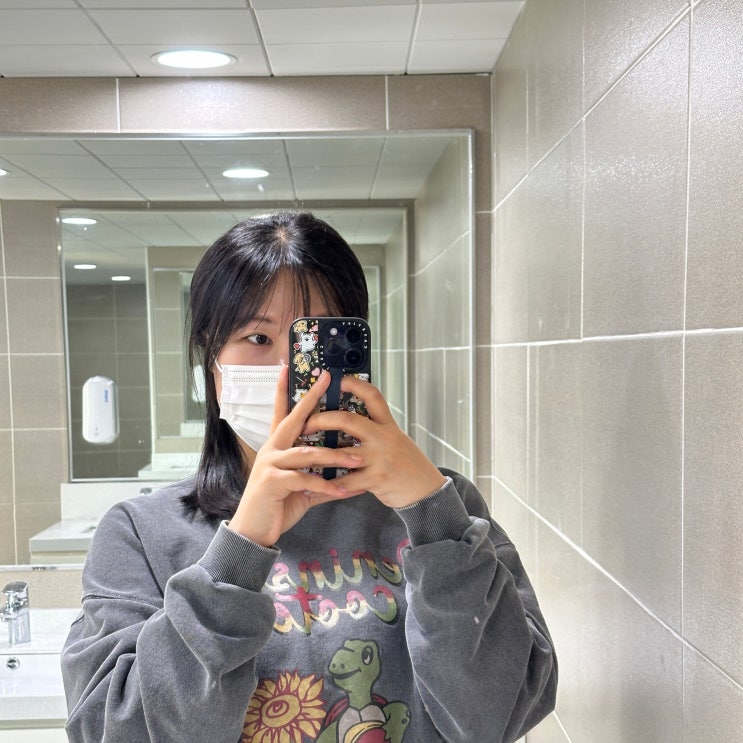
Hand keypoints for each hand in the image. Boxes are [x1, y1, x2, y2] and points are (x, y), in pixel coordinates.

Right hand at [228, 368, 361, 547]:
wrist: (253, 532)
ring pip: (307, 453)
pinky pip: (304, 479)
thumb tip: (350, 482)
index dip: (286, 390)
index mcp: (278, 447)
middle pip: (294, 419)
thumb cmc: (276, 506)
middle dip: (312, 399)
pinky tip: (342, 490)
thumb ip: (323, 482)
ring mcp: (270, 464)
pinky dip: (325, 485)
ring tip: (357, 459)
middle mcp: (272, 450)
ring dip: (335, 456)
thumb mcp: (303, 491)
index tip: (290, 368)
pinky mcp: (272, 482)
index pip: (283, 413)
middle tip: (327, 381)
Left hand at [302, 375, 445, 508]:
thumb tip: (350, 422)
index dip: (355, 384)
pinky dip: (328, 484)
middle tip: (306, 422)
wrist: (426, 490)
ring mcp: (379, 458)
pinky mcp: (376, 478)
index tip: (338, 379)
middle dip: (322, 419)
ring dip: (319, 455)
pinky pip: (346, 481)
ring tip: (301, 455)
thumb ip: (376, 430)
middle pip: (348, 420)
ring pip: (342, 452)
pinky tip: (314, 485)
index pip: (372, 396)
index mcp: (387, 425)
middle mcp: (383, 437)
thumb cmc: (407, 465)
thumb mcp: (396, 440)